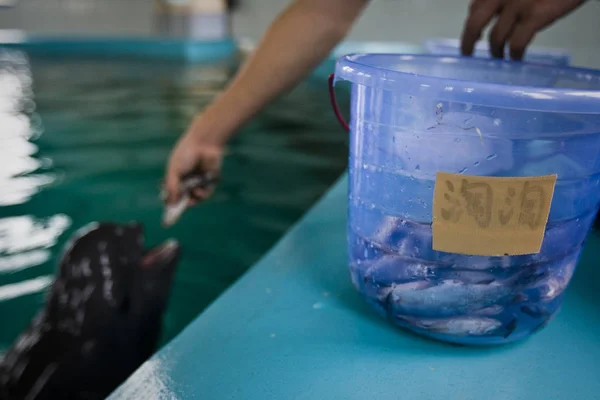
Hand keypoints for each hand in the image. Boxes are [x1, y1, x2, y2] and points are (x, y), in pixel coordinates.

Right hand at [163, 117, 223, 206]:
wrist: (204, 144)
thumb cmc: (186, 154)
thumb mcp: (174, 171)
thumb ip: (172, 187)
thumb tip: (170, 203)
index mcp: (176, 177)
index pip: (171, 193)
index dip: (170, 202)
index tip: (167, 210)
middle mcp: (187, 181)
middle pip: (183, 199)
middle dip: (181, 205)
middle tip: (178, 210)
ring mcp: (199, 182)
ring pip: (195, 199)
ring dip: (192, 200)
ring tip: (190, 197)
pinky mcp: (210, 182)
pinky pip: (205, 194)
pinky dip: (201, 195)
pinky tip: (198, 191)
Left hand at [461, 0, 584, 59]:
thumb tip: (500, 12)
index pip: (475, 7)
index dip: (472, 23)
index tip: (473, 34)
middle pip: (474, 24)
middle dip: (468, 42)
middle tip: (468, 54)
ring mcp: (517, 6)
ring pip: (496, 38)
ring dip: (496, 52)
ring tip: (499, 58)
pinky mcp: (535, 15)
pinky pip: (517, 43)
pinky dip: (514, 55)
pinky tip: (516, 59)